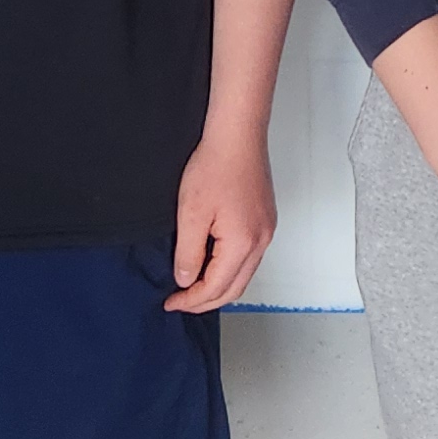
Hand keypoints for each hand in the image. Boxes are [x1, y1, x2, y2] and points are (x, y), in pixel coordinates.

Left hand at [167, 120, 276, 314]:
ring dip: (219, 286)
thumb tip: (187, 280)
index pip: (216, 287)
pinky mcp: (265, 220)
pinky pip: (249, 258)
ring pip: (244, 274)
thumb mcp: (191, 214)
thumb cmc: (214, 166)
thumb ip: (188, 253)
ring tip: (193, 287)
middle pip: (235, 288)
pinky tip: (212, 264)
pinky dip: (230, 269)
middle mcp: (261, 241)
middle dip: (206, 301)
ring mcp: (266, 230)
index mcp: (243, 243)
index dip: (191, 300)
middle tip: (181, 302)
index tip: (170, 302)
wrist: (237, 136)